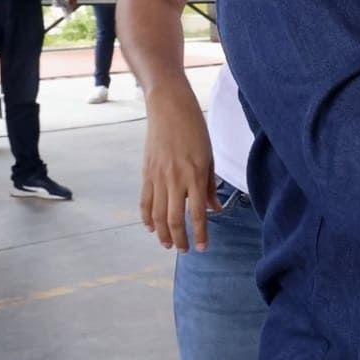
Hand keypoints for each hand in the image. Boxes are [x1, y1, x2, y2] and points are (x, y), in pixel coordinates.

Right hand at [140, 91, 218, 250]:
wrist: (169, 109)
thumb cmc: (195, 130)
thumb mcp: (210, 156)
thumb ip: (211, 185)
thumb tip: (215, 209)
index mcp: (196, 175)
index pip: (198, 213)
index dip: (200, 233)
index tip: (202, 248)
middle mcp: (176, 179)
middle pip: (174, 219)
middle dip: (180, 239)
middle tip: (185, 250)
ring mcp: (158, 177)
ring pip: (157, 214)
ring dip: (162, 233)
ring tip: (168, 244)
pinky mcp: (146, 173)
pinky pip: (145, 201)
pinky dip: (147, 217)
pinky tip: (151, 227)